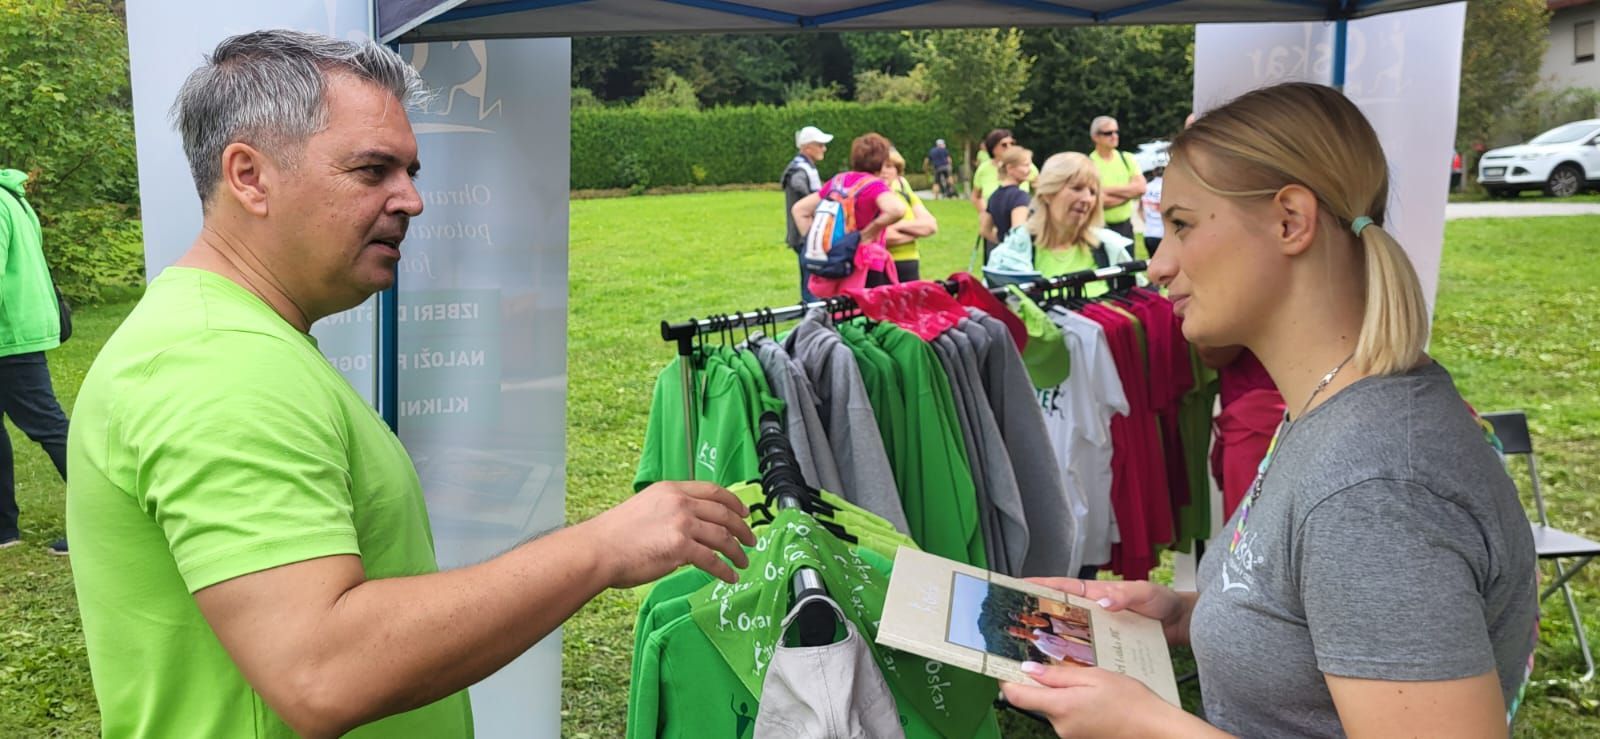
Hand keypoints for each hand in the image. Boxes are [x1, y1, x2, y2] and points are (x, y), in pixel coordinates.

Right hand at [586, 481, 755, 588]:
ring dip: (737, 551)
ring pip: (722, 537)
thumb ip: (670, 511)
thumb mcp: (646, 508)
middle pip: (723, 513)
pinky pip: (712, 560)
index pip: (712, 490)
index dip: (733, 502)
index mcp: (671, 489)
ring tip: (743, 561)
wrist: (598, 550)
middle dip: (742, 528)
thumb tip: (690, 527)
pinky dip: (725, 570)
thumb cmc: (615, 535)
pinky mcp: (680, 547)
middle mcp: (679, 502)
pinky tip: (730, 577)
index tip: (744, 513)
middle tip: (751, 540)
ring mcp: (681, 524)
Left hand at [1002, 663, 1178, 738]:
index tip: (1005, 665)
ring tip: (1087, 681)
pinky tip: (1094, 697)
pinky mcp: (1079, 738)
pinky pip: (1067, 717)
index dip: (1006, 680)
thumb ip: (1058, 675)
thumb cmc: (1131, 700)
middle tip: (1061, 665)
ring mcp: (1069, 735)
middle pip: (1036, 701)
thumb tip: (1027, 670)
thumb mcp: (1094, 677)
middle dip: (1043, 683)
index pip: (1016, 696)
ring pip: (1053, 708)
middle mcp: (1060, 726)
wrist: (1155, 729)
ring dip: (1062, 693)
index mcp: (1061, 707)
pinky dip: (1073, 704)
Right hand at [1026, 577, 1191, 645]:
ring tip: (1033, 648)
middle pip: (1060, 612)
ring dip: (1054, 641)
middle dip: (1038, 615)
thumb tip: (1104, 601)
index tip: (1018, 586)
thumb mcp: (1144, 592)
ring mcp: (1100, 629)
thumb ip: (1125, 595)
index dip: (1040, 586)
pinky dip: (1076, 658)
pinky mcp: (1108, 646)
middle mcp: (1093, 611)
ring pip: (1071, 634)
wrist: (1181, 623)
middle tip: (1018, 622)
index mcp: (1096, 593)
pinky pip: (1088, 651)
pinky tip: (1066, 667)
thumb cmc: (1163, 601)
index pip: (1063, 587)